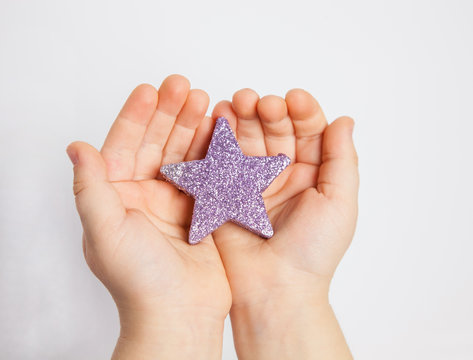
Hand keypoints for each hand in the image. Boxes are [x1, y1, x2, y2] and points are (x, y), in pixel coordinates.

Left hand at [67, 75, 230, 359]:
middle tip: (185, 87)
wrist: (180, 314)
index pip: (123, 146)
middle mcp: (144, 195)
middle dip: (170, 113)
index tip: (151, 90)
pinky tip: (220, 129)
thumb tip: (76, 147)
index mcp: (117, 197)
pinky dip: (214, 150)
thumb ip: (91, 188)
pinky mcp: (203, 208)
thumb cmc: (138, 280)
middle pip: (156, 143)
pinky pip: (208, 171)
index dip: (135, 116)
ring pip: (184, 153)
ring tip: (206, 101)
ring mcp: (176, 200)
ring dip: (193, 126)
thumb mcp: (105, 232)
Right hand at [211, 89, 358, 358]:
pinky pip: (221, 157)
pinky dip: (219, 135)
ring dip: (243, 116)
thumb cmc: (312, 251)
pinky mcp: (224, 190)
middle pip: (276, 130)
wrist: (273, 288)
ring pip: (248, 138)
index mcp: (312, 175)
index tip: (294, 99)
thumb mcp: (340, 202)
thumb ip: (342, 158)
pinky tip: (218, 117)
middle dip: (268, 110)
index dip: (302, 111)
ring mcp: (251, 181)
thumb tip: (344, 120)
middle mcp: (282, 174)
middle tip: (261, 103)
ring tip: (238, 102)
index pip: (309, 131)